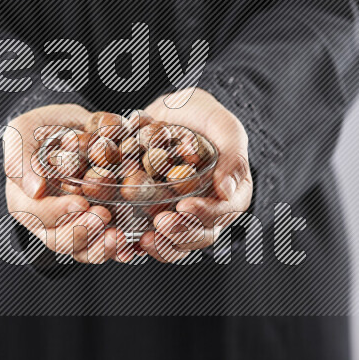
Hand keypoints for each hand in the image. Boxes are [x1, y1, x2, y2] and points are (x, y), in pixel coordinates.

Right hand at [4, 104, 137, 262]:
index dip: (57, 212)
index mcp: (23, 200)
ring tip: (118, 237)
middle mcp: (46, 220)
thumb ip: (20, 157)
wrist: (72, 129)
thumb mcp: (21, 132)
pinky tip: (131, 248)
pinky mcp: (95, 228)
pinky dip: (118, 252)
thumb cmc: (41, 128)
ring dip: (99, 249)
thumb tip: (35, 190)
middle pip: (58, 240)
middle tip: (103, 216)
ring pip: (81, 251)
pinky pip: (103, 248)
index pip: (36, 214)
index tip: (80, 202)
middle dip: (82, 232)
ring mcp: (71, 227)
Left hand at [138, 89, 252, 262]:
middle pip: (201, 235)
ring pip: (177, 244)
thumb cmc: (200, 115)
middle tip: (160, 222)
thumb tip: (228, 190)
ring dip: (161, 246)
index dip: (207, 214)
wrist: (168, 113)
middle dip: (181, 232)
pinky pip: (152, 239)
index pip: (225, 212)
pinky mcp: (157, 218)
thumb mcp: (222, 125)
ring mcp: (182, 218)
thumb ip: (232, 154)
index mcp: (232, 192)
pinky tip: (125, 243)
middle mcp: (209, 211)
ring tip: (144, 238)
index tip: (185, 206)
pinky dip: (138, 245)